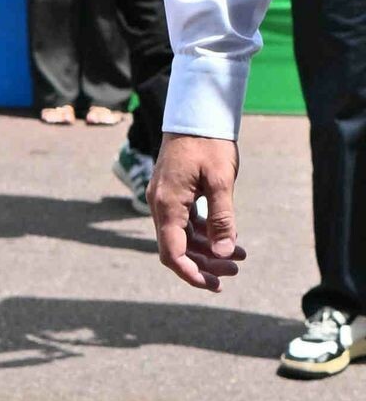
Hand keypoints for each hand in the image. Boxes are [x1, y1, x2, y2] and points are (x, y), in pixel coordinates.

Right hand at [149, 133, 245, 291]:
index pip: (172, 252)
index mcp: (169, 204)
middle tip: (235, 271)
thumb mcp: (221, 181)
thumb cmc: (209, 144)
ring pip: (181, 238)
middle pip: (176, 249)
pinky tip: (227, 238)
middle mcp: (161, 205)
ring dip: (207, 251)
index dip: (191, 274)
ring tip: (239, 257)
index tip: (214, 285)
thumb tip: (225, 253)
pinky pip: (184, 224)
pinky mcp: (173, 195)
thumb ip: (222, 218)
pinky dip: (203, 235)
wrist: (196, 115)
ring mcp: (165, 200)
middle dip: (204, 264)